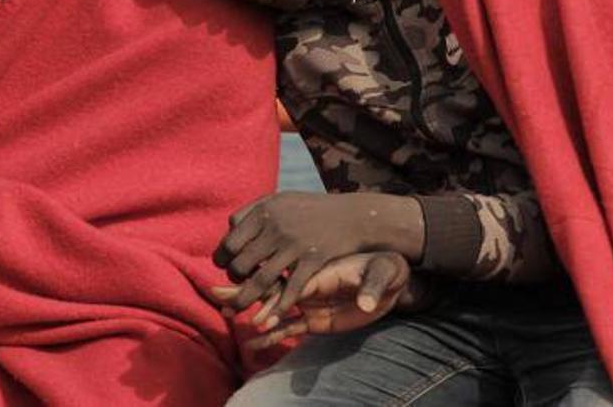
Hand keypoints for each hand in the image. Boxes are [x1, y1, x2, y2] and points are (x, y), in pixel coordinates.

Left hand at [212, 191, 423, 323]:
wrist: (352, 216)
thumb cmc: (312, 209)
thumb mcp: (281, 200)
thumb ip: (255, 212)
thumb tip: (229, 227)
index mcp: (264, 212)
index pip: (230, 241)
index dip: (223, 257)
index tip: (226, 265)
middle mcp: (275, 228)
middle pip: (240, 263)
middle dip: (233, 279)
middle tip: (236, 283)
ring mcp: (294, 246)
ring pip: (259, 282)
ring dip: (245, 301)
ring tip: (237, 310)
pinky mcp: (312, 261)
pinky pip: (289, 290)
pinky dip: (277, 307)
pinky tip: (269, 316)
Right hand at [213, 252, 411, 350]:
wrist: (391, 276)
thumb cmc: (386, 269)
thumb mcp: (382, 274)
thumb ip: (371, 288)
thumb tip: (365, 303)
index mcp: (322, 271)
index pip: (292, 282)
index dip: (274, 296)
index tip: (254, 303)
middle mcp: (310, 286)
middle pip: (273, 290)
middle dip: (247, 295)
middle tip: (220, 299)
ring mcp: (311, 302)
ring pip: (275, 307)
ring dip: (253, 312)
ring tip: (227, 314)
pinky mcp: (316, 319)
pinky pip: (289, 327)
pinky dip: (272, 333)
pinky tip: (254, 343)